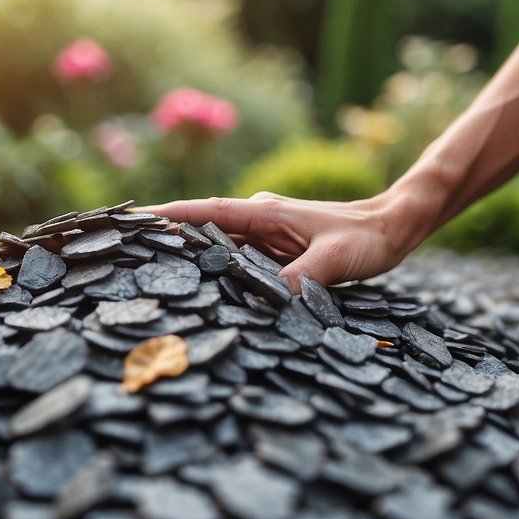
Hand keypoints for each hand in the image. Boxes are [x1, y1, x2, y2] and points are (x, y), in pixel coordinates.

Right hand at [142, 192, 414, 290]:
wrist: (392, 229)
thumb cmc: (365, 238)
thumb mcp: (333, 261)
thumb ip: (299, 281)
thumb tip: (267, 306)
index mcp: (263, 214)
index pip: (203, 212)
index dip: (166, 218)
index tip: (130, 222)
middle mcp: (257, 222)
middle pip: (201, 231)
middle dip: (165, 242)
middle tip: (125, 258)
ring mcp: (264, 239)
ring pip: (218, 250)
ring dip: (190, 262)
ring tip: (152, 281)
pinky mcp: (275, 255)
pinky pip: (238, 265)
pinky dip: (219, 276)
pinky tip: (205, 295)